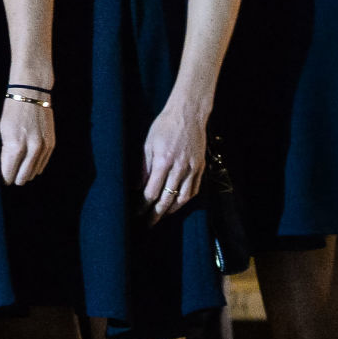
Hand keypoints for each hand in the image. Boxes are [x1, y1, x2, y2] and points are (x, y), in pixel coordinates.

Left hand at [0, 96, 53, 185]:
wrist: (31, 93)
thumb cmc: (12, 110)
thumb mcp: (2, 131)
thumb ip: (5, 152)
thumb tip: (5, 169)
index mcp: (15, 146)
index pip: (8, 174)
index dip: (3, 178)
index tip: (0, 179)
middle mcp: (31, 149)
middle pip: (22, 177)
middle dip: (14, 178)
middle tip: (8, 176)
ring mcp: (43, 147)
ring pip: (33, 173)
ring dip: (25, 173)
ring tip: (17, 170)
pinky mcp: (51, 144)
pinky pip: (43, 164)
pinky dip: (35, 167)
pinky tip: (29, 166)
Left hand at [142, 97, 207, 218]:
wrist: (188, 114)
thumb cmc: (164, 126)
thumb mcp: (147, 144)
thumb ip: (143, 168)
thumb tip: (138, 188)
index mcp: (163, 161)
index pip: (152, 192)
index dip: (143, 205)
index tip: (137, 212)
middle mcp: (179, 168)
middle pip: (167, 199)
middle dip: (156, 214)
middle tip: (148, 224)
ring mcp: (192, 169)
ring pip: (182, 198)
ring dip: (171, 210)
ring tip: (162, 216)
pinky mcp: (201, 168)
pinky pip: (194, 190)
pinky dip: (185, 200)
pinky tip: (177, 204)